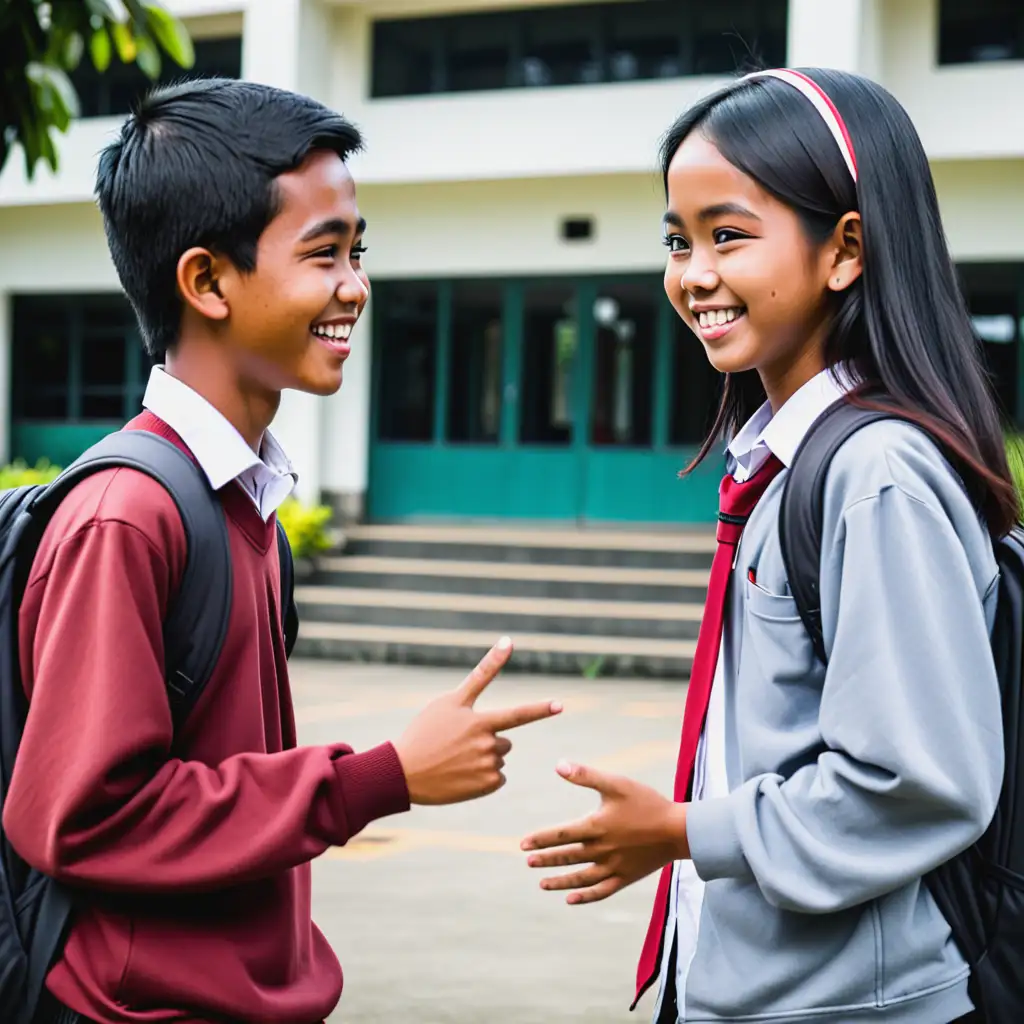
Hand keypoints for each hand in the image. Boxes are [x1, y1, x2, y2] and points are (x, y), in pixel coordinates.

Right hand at [394, 637, 561, 804]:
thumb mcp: (450, 700)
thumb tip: (508, 642)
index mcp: (479, 722)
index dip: (540, 710)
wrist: (403, 772)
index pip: (517, 715)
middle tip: (458, 744)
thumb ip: (482, 672)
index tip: (560, 706)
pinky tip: (460, 775)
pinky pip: (497, 777)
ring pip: (500, 757)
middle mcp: (486, 744)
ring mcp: (487, 766)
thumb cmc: (426, 730)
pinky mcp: (486, 785)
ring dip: (483, 757)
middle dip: (488, 739)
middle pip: (506, 739)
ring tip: (455, 760)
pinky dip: (483, 776)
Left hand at [521, 761, 687, 904]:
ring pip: (581, 878)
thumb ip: (586, 775)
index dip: (541, 839)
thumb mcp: (617, 783)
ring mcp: (614, 866)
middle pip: (567, 857)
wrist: (678, 830)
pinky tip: (571, 899)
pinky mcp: (626, 877)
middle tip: (527, 862)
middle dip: (546, 859)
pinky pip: (602, 891)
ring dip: (560, 881)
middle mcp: (602, 850)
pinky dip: (585, 896)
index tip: (523, 844)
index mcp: (597, 826)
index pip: (561, 835)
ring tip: (542, 883)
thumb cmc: (647, 802)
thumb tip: (558, 765)